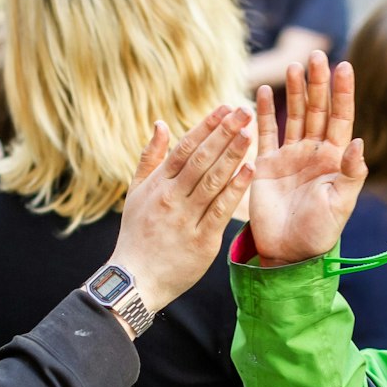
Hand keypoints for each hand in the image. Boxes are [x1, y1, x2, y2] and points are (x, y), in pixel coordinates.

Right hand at [105, 104, 255, 316]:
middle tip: (244, 111)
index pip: (185, 148)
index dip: (206, 126)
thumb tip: (161, 123)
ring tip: (250, 133)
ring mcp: (186, 218)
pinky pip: (221, 210)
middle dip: (225, 133)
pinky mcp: (201, 240)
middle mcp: (172, 197)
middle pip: (202, 159)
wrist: (135, 279)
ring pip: (213, 180)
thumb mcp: (135, 192)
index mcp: (158, 184)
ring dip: (233, 155)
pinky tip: (250, 170)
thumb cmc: (136, 234)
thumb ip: (150, 158)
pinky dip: (236, 189)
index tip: (225, 108)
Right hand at [248, 52, 366, 267]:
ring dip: (294, 91)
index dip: (343, 92)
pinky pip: (266, 133)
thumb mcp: (341, 204)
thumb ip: (351, 174)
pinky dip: (263, 112)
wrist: (288, 253)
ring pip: (294, 115)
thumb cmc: (319, 232)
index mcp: (335, 159)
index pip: (341, 117)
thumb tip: (358, 143)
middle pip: (317, 109)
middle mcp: (313, 153)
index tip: (344, 65)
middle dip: (317, 82)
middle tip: (315, 54)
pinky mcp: (266, 165)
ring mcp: (289, 157)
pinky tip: (262, 91)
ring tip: (293, 65)